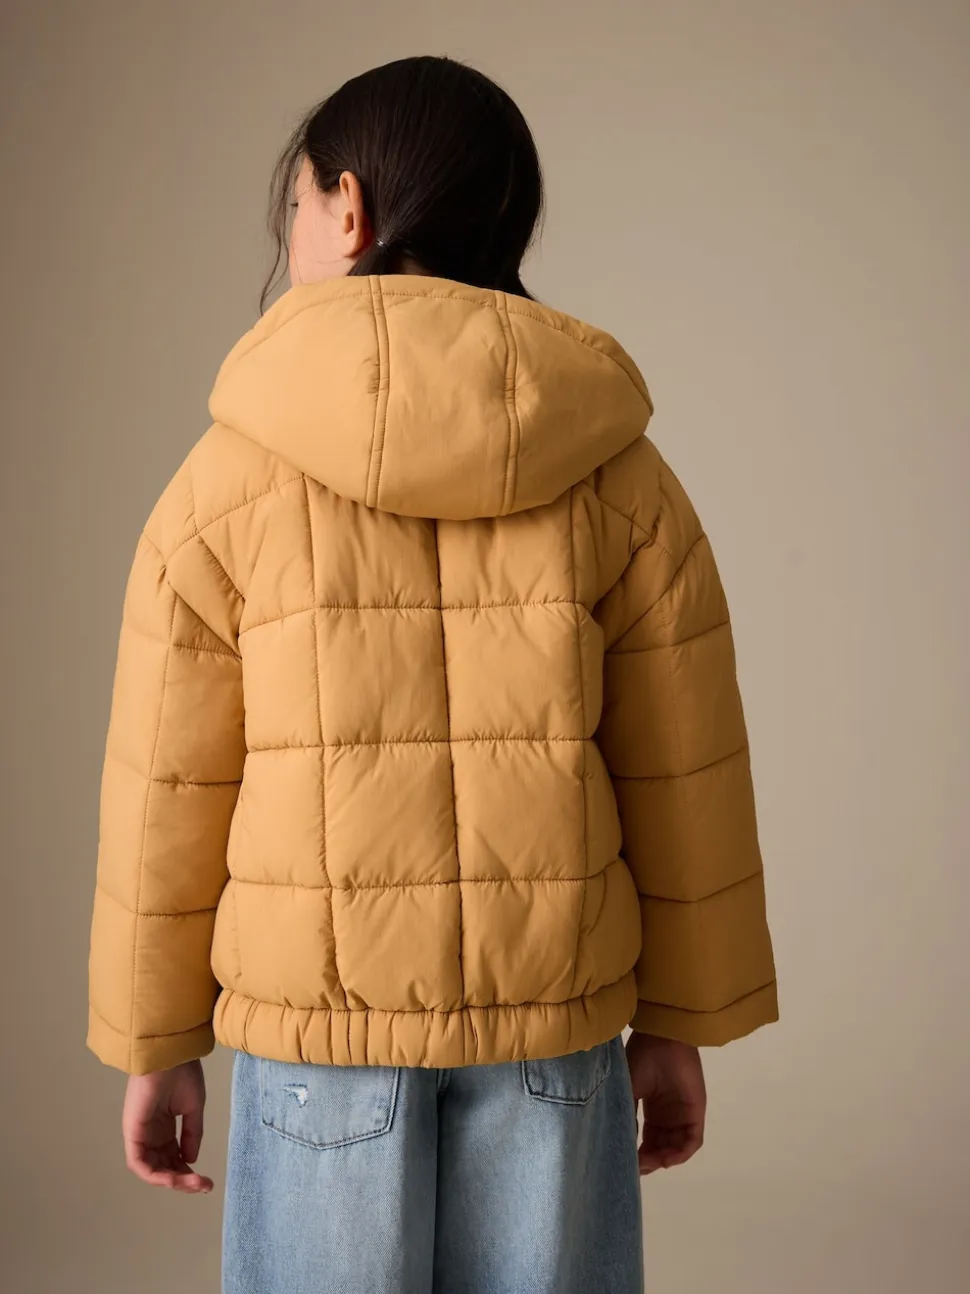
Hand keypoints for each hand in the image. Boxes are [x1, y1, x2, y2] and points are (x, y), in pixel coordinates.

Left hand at [122, 1059, 213, 1192]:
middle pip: (162, 1166)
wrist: (170, 1055)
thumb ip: (192, 1134)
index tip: (206, 1180)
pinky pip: (139, 1163)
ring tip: (193, 1183)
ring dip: (171, 1181)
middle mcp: (150, 1133)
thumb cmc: (182, 1073)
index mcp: (164, 1125)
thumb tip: (190, 1160)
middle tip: (203, 1186)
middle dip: (182, 1180)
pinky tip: (174, 1178)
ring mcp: (140, 1134)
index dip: (187, 1171)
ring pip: (151, 1169)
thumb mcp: (193, 1107)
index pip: (172, 1156)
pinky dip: (154, 1175)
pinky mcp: (132, 1133)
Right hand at [625, 1033, 705, 1173]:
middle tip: (637, 1166)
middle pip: (662, 1147)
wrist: (662, 1040)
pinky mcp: (696, 1113)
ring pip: (676, 1148)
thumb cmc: (642, 1058)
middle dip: (650, 1160)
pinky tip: (665, 1158)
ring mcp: (683, 1114)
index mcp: (652, 1108)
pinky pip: (692, 1141)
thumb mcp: (627, 1089)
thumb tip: (621, 1143)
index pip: (648, 1140)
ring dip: (663, 1159)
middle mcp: (668, 1114)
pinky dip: (680, 1154)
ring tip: (648, 1162)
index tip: (627, 1162)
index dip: (639, 1154)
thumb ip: (626, 1116)